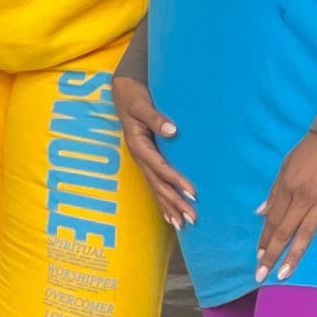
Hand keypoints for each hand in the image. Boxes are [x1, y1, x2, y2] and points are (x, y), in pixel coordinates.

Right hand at [114, 72, 195, 229]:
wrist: (122, 92)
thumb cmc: (133, 96)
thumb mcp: (142, 104)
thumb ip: (155, 117)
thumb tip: (172, 131)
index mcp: (138, 145)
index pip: (160, 167)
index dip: (176, 181)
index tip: (193, 193)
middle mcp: (139, 157)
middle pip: (158, 184)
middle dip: (174, 202)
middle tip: (191, 218)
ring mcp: (141, 160)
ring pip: (155, 188)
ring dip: (169, 206)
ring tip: (182, 225)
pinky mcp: (146, 160)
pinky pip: (154, 183)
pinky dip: (162, 200)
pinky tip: (168, 214)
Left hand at [256, 131, 316, 281]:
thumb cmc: (310, 151)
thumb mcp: (284, 167)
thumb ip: (274, 192)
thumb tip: (260, 212)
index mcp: (286, 188)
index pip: (272, 219)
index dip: (264, 238)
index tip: (257, 255)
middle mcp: (302, 198)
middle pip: (283, 231)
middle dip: (271, 254)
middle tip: (261, 274)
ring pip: (306, 235)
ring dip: (294, 257)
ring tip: (283, 275)